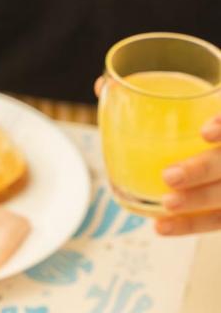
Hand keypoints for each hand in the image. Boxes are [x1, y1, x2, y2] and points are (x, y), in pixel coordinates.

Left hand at [95, 79, 220, 234]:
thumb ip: (151, 91)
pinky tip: (161, 226)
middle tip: (169, 176)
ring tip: (166, 205)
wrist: (212, 154)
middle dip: (203, 171)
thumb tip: (103, 85)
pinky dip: (190, 225)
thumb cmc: (191, 118)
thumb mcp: (186, 100)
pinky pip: (217, 220)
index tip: (205, 131)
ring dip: (198, 203)